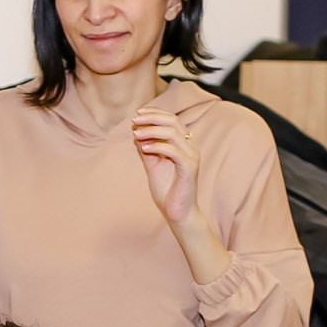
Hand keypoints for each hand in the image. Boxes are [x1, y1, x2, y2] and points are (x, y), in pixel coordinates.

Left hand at [132, 108, 199, 227]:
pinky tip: (144, 148)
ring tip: (136, 134)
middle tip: (135, 120)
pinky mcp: (189, 168)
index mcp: (184, 144)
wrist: (178, 212)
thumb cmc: (168, 190)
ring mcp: (192, 156)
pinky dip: (157, 146)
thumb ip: (147, 149)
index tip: (137, 114)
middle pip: (173, 121)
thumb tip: (136, 132)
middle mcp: (191, 146)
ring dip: (151, 131)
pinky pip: (174, 151)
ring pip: (173, 133)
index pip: (172, 119)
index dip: (155, 113)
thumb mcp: (153, 165)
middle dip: (152, 118)